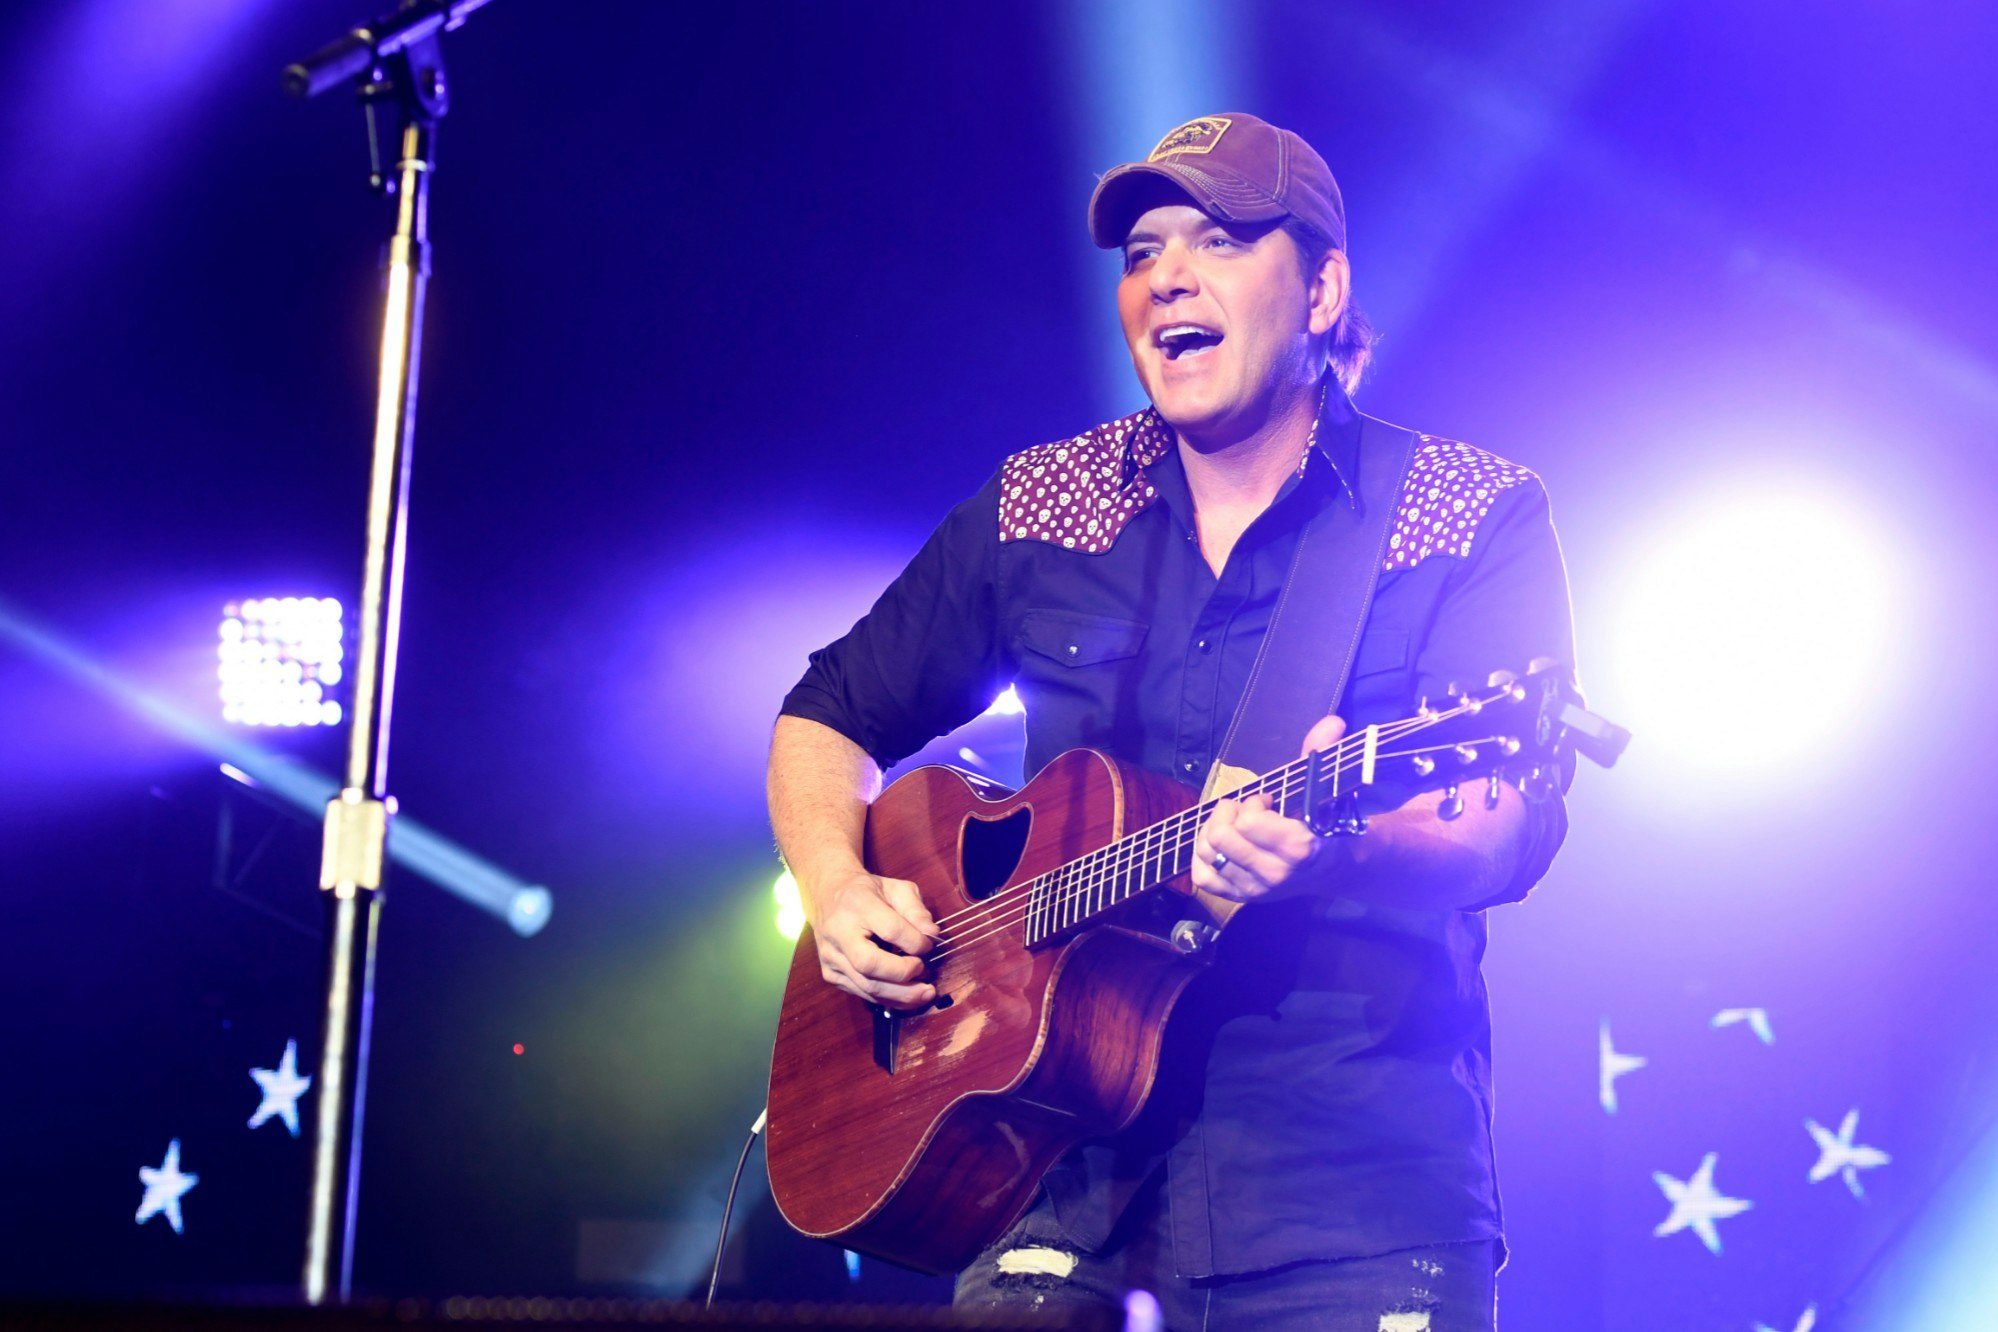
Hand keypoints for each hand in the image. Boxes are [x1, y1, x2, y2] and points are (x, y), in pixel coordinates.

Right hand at [804, 866, 938, 1010]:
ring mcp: (831, 957)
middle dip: (903, 975)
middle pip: (870, 964)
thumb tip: (932, 935)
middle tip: (926, 975)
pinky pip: (861, 993)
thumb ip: (916, 910)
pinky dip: (887, 998)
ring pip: (866, 986)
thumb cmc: (866, 892)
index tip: (929, 945)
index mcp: (857, 905)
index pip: (890, 930)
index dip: (915, 942)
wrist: (827, 895)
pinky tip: (906, 996)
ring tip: (924, 993)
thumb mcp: (895, 888)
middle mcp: (839, 933)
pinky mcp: (830, 974)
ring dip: (900, 995)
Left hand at [1191, 714, 1347, 903]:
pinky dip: (1203, 856)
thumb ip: (1320, 754)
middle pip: (1220, 838)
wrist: (1331, 867)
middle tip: (1246, 811)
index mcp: (1297, 847)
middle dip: (1228, 814)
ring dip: (1214, 830)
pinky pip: (1202, 877)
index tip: (1266, 801)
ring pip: (1207, 853)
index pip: (1247, 823)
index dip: (1252, 803)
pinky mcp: (1239, 897)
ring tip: (1235, 826)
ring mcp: (1255, 889)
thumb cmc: (1320, 822)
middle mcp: (1274, 873)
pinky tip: (1222, 844)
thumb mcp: (1320, 788)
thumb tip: (1332, 722)